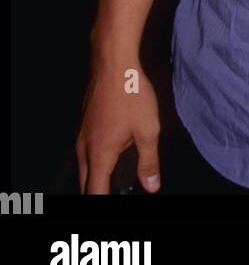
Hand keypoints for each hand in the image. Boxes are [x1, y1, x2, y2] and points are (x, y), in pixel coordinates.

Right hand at [76, 60, 161, 194]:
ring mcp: (82, 134)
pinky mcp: (84, 123)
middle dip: (96, 192)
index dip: (103, 202)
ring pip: (83, 167)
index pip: (95, 193)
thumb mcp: (148, 130)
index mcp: (99, 155)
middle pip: (84, 183)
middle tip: (116, 191)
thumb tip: (151, 187)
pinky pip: (84, 152)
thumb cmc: (132, 95)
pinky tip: (110, 155)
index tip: (119, 198)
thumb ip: (149, 161)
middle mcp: (84, 148)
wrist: (113, 62)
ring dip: (94, 178)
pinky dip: (93, 162)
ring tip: (112, 181)